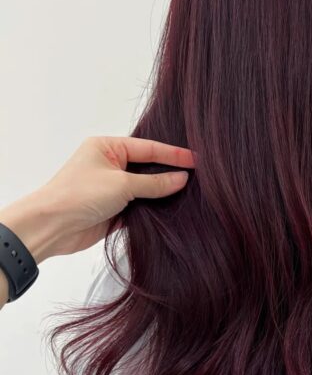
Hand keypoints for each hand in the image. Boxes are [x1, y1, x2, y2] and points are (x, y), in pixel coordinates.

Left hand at [0, 136, 194, 263]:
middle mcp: (110, 165)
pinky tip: (173, 210)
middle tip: (199, 176)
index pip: (148, 148)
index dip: (173, 154)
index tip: (197, 160)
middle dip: (170, 172)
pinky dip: (154, 209)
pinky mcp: (113, 210)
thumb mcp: (121, 184)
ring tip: (192, 193)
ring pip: (145, 188)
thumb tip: (181, 179)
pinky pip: (140, 206)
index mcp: (107, 147)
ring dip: (163, 193)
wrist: (51, 227)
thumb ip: (154, 183)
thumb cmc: (79, 195)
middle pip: (148, 167)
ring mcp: (112, 188)